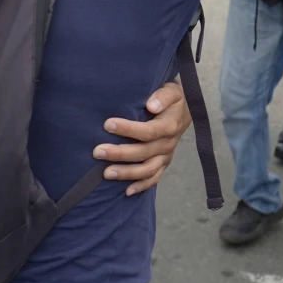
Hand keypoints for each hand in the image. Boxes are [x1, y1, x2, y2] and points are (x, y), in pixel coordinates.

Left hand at [95, 81, 190, 196]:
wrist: (184, 110)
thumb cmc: (172, 99)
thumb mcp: (172, 90)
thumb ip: (163, 96)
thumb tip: (151, 105)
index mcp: (169, 126)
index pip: (148, 131)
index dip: (128, 129)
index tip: (107, 124)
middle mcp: (168, 144)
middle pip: (143, 153)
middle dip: (119, 153)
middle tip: (97, 152)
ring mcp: (166, 156)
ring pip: (147, 170)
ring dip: (126, 173)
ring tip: (106, 174)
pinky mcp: (163, 163)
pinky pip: (154, 178)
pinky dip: (141, 186)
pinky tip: (126, 192)